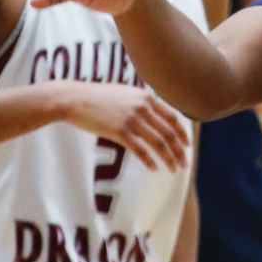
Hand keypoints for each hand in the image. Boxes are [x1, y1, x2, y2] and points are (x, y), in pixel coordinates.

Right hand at [61, 83, 189, 171]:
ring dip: (169, 158)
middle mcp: (142, 108)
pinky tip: (154, 168)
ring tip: (173, 169)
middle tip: (184, 164)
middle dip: (179, 150)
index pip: (173, 117)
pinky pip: (140, 149)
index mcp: (146, 97)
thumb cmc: (97, 97)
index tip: (187, 145)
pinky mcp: (119, 131)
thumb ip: (141, 102)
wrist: (74, 99)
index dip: (182, 133)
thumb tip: (154, 115)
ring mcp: (131, 119)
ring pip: (158, 143)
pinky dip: (149, 160)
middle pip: (169, 132)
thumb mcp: (125, 93)